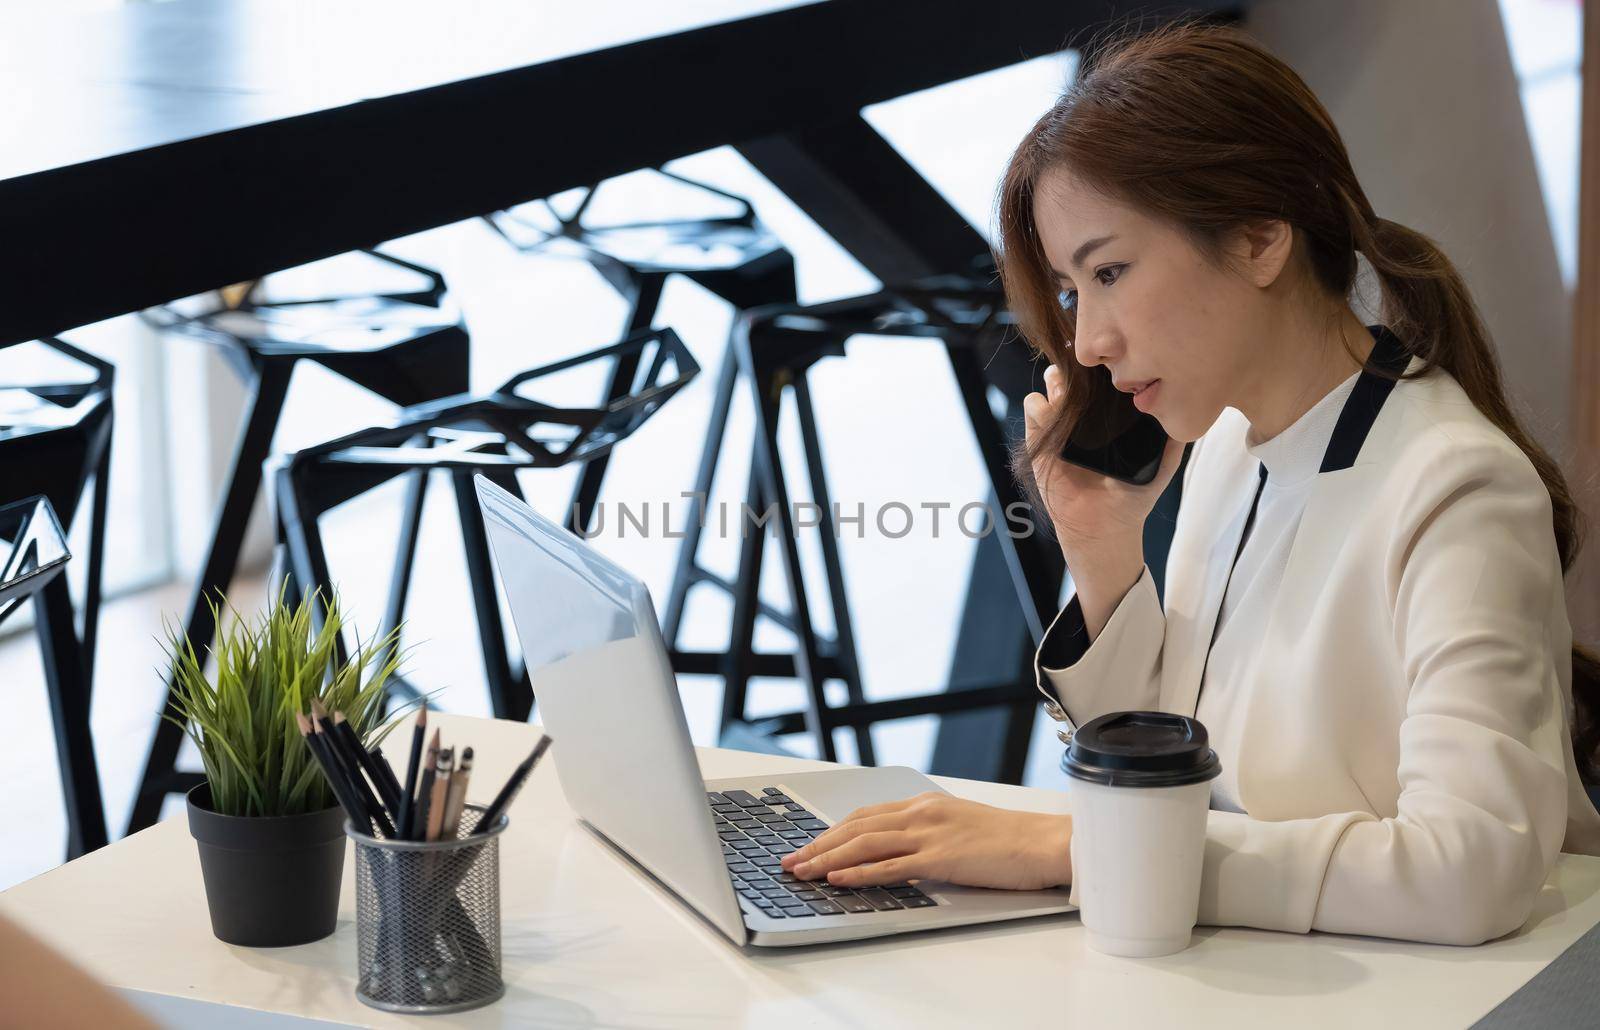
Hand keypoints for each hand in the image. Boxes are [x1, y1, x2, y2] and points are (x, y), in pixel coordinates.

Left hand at [779, 792, 1072, 891]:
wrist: (1044, 842)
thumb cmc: (1009, 841)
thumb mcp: (959, 828)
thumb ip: (927, 836)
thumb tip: (898, 855)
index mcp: (925, 805)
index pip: (865, 815)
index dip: (832, 831)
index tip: (808, 845)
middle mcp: (921, 814)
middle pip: (855, 827)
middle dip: (817, 844)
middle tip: (790, 861)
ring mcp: (930, 834)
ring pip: (864, 844)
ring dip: (826, 858)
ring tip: (800, 871)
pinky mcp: (941, 858)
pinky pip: (889, 866)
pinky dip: (858, 872)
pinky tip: (837, 879)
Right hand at [1022, 363, 1183, 549]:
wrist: (1103, 528)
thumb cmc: (1132, 498)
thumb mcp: (1162, 465)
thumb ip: (1174, 440)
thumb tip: (1189, 409)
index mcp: (1111, 417)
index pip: (1104, 379)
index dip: (1105, 366)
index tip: (1112, 362)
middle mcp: (1085, 417)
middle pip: (1076, 372)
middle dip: (1078, 366)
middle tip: (1089, 377)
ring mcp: (1060, 426)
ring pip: (1050, 383)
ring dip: (1057, 382)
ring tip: (1070, 396)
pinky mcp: (1039, 441)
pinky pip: (1032, 408)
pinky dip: (1040, 406)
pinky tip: (1056, 418)